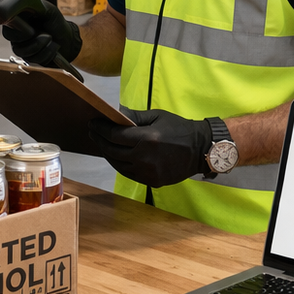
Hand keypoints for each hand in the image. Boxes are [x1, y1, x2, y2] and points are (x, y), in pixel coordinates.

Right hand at [2, 0, 81, 67]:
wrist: (67, 38)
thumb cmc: (56, 22)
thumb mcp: (49, 10)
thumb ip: (36, 7)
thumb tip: (25, 6)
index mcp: (18, 18)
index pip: (8, 24)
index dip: (21, 29)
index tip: (34, 29)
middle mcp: (15, 31)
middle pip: (12, 39)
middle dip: (33, 40)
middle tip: (47, 35)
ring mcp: (20, 45)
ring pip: (22, 52)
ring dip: (42, 47)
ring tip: (52, 40)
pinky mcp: (28, 57)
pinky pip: (32, 60)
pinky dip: (46, 54)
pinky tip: (53, 47)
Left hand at [87, 109, 212, 187]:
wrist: (200, 150)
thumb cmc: (178, 129)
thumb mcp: (157, 117)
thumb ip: (134, 117)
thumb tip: (115, 113)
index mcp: (146, 139)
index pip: (114, 135)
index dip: (100, 129)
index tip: (92, 123)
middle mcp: (144, 158)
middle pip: (112, 151)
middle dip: (99, 140)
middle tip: (93, 132)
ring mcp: (148, 172)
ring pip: (118, 165)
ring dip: (107, 154)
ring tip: (102, 144)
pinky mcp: (152, 181)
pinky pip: (129, 173)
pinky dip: (120, 164)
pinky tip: (116, 156)